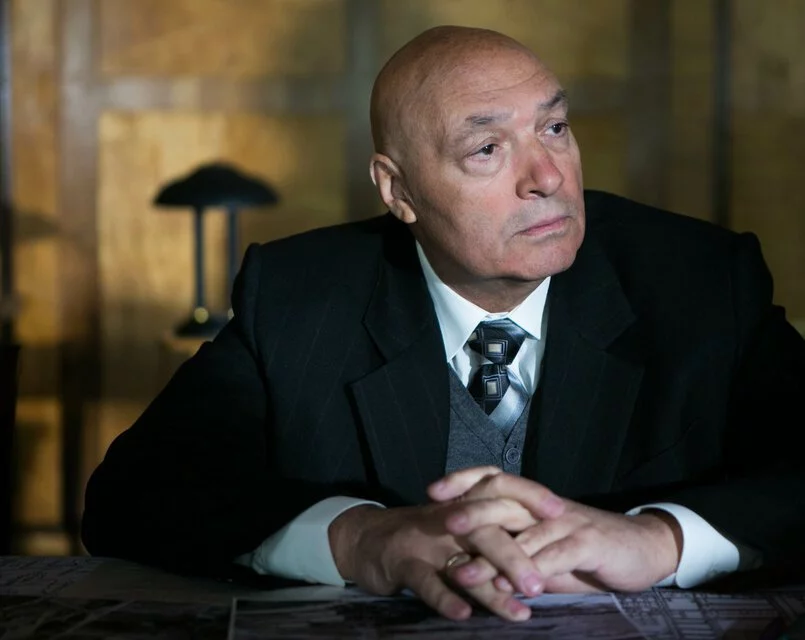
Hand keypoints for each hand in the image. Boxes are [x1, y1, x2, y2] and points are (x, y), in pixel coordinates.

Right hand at [327, 490, 563, 620]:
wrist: (365, 539)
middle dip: (517, 557)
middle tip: (541, 585)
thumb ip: (490, 538)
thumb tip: (539, 555)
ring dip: (492, 590)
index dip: (530, 497)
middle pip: (488, 531)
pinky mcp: (403, 562)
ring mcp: (425, 540)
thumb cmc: (421, 539)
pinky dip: (446, 597)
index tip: (560, 512)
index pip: (500, 492)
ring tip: (519, 613)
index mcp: (463, 505)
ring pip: (464, 563)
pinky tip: (464, 614)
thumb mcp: (455, 531)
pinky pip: (427, 581)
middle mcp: (448, 518)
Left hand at [429, 467, 681, 593]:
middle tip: (442, 520)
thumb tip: (471, 563)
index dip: (463, 481)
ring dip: (491, 554)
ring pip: (523, 534)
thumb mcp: (545, 548)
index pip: (493, 481)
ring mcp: (566, 522)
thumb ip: (513, 551)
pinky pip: (553, 556)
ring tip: (462, 572)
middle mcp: (545, 506)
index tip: (432, 491)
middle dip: (471, 510)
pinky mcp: (587, 543)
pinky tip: (511, 585)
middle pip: (503, 499)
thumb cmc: (586, 550)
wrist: (642, 548)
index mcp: (532, 502)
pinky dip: (531, 570)